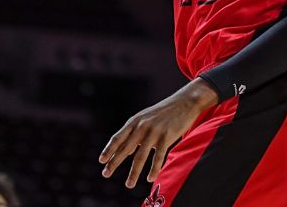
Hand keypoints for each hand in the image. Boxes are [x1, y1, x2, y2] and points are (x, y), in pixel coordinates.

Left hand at [99, 78, 218, 188]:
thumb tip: (128, 151)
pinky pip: (158, 156)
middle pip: (125, 148)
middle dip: (114, 162)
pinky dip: (154, 169)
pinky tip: (150, 178)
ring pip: (141, 156)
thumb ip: (136, 132)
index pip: (118, 137)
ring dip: (134, 172)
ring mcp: (154, 131)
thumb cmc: (164, 112)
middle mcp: (142, 126)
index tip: (101, 161)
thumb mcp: (146, 118)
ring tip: (128, 185)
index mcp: (135, 121)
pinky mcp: (167, 136)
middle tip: (105, 174)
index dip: (109, 150)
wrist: (185, 102)